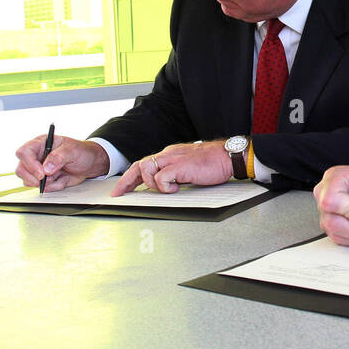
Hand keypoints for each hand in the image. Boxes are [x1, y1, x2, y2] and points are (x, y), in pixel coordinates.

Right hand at [14, 134, 108, 191]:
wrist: (90, 163)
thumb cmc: (82, 152)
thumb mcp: (73, 151)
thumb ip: (59, 157)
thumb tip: (46, 168)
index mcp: (41, 143)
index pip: (24, 152)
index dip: (30, 164)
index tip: (42, 173)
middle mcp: (36, 156)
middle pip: (21, 169)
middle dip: (34, 178)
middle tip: (48, 179)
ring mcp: (38, 169)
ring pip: (28, 180)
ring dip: (45, 182)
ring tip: (60, 175)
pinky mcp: (43, 179)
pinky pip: (41, 187)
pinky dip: (53, 186)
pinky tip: (62, 179)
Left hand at [112, 140, 234, 194]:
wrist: (229, 156)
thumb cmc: (214, 162)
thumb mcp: (189, 166)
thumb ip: (176, 172)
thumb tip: (167, 185)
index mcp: (171, 154)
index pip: (145, 163)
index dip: (131, 177)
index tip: (123, 189)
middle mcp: (169, 154)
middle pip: (139, 165)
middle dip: (126, 181)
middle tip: (119, 193)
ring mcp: (174, 159)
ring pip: (146, 168)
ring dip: (150, 183)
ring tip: (164, 189)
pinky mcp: (181, 166)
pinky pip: (161, 177)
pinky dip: (164, 186)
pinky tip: (176, 188)